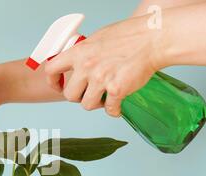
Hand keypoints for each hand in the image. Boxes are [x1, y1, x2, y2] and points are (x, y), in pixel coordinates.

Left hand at [45, 15, 161, 116]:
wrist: (153, 39)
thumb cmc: (130, 36)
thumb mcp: (98, 38)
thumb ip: (85, 53)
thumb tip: (77, 63)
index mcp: (79, 52)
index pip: (51, 70)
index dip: (53, 81)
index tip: (59, 86)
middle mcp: (86, 66)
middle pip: (69, 95)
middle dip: (79, 97)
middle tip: (90, 92)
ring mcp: (100, 79)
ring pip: (86, 105)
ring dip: (96, 104)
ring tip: (105, 97)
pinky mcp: (116, 90)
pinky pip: (109, 109)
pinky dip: (114, 110)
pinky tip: (118, 106)